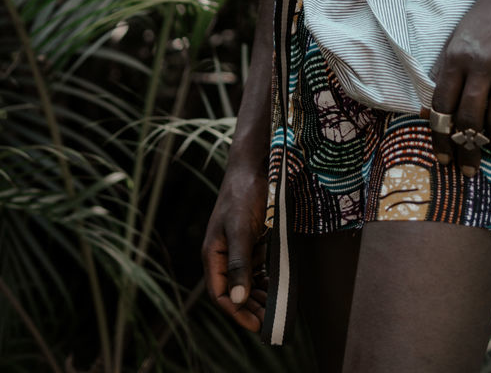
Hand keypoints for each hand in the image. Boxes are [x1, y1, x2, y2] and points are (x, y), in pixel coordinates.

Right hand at [202, 158, 269, 332]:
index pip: (220, 294)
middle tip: (270, 323)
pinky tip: (277, 289)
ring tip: (275, 311)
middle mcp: (223, 254)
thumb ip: (239, 264)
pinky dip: (266, 281)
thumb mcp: (241, 229)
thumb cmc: (244, 193)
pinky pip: (257, 268)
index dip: (236, 312)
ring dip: (259, 297)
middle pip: (234, 291)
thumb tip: (237, 299)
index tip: (256, 325)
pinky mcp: (251, 241)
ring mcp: (237, 247)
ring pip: (246, 282)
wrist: (255, 165)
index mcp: (214, 254)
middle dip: (250, 308)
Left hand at [428, 0, 490, 174]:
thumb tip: (436, 107)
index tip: (442, 157)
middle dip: (465, 150)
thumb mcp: (462, 34)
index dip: (440, 137)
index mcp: (457, 55)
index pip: (442, 106)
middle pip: (468, 121)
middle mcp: (480, 65)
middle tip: (467, 169)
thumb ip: (450, 68)